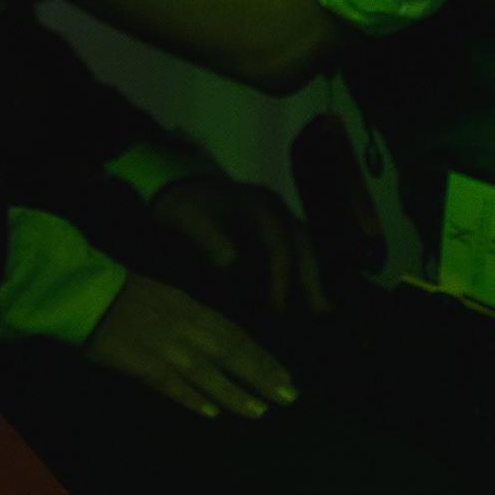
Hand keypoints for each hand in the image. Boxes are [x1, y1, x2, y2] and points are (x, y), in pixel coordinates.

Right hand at [81, 272, 297, 420]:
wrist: (82, 292)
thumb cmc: (122, 293)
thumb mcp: (166, 296)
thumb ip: (191, 319)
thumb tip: (218, 343)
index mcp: (190, 306)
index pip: (235, 334)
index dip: (262, 355)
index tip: (285, 374)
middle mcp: (185, 326)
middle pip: (231, 353)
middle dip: (261, 375)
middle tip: (288, 397)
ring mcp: (164, 346)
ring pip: (208, 372)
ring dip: (236, 393)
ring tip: (260, 412)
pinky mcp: (142, 363)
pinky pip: (171, 384)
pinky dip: (192, 398)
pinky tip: (212, 413)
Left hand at [149, 174, 328, 314]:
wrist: (172, 183)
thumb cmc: (182, 203)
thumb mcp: (187, 219)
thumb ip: (208, 238)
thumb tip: (230, 262)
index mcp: (260, 208)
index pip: (279, 246)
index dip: (282, 278)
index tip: (279, 307)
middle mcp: (274, 210)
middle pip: (302, 244)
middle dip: (312, 277)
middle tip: (322, 311)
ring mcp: (274, 215)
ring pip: (302, 245)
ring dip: (309, 274)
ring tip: (320, 308)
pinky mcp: (267, 224)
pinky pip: (290, 246)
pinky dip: (297, 268)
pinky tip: (299, 291)